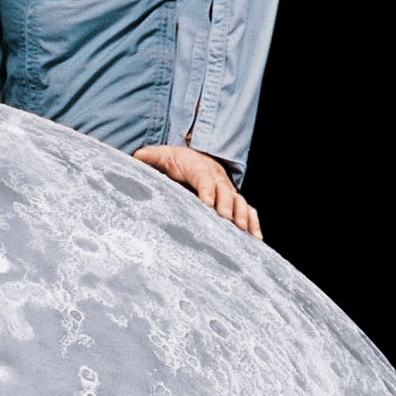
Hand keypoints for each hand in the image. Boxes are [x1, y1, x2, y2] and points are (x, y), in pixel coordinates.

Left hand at [135, 145, 261, 239]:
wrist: (201, 157)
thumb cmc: (181, 161)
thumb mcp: (165, 155)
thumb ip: (152, 157)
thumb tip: (138, 155)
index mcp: (201, 169)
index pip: (204, 179)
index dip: (207, 190)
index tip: (207, 203)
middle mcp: (218, 180)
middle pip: (225, 192)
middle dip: (227, 205)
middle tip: (226, 219)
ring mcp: (229, 191)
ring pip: (240, 202)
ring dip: (243, 215)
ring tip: (244, 230)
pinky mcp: (235, 202)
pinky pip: (249, 210)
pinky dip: (254, 223)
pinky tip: (257, 240)